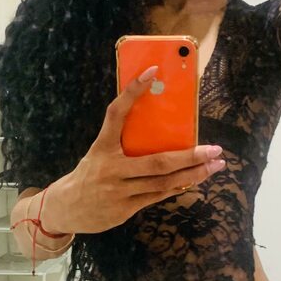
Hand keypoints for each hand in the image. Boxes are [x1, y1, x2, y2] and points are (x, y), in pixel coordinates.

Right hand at [44, 66, 226, 234]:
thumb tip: (159, 127)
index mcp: (102, 147)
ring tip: (214, 166)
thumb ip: (122, 143)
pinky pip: (158, 196)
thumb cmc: (89, 175)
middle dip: (190, 156)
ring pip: (163, 183)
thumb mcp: (98, 153)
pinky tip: (195, 179)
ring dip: (193, 174)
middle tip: (214, 148)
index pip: (116, 114)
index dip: (132, 92)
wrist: (65, 209)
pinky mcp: (125, 209)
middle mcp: (111, 169)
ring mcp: (119, 191)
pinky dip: (178, 187)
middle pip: (157, 162)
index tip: (151, 71)